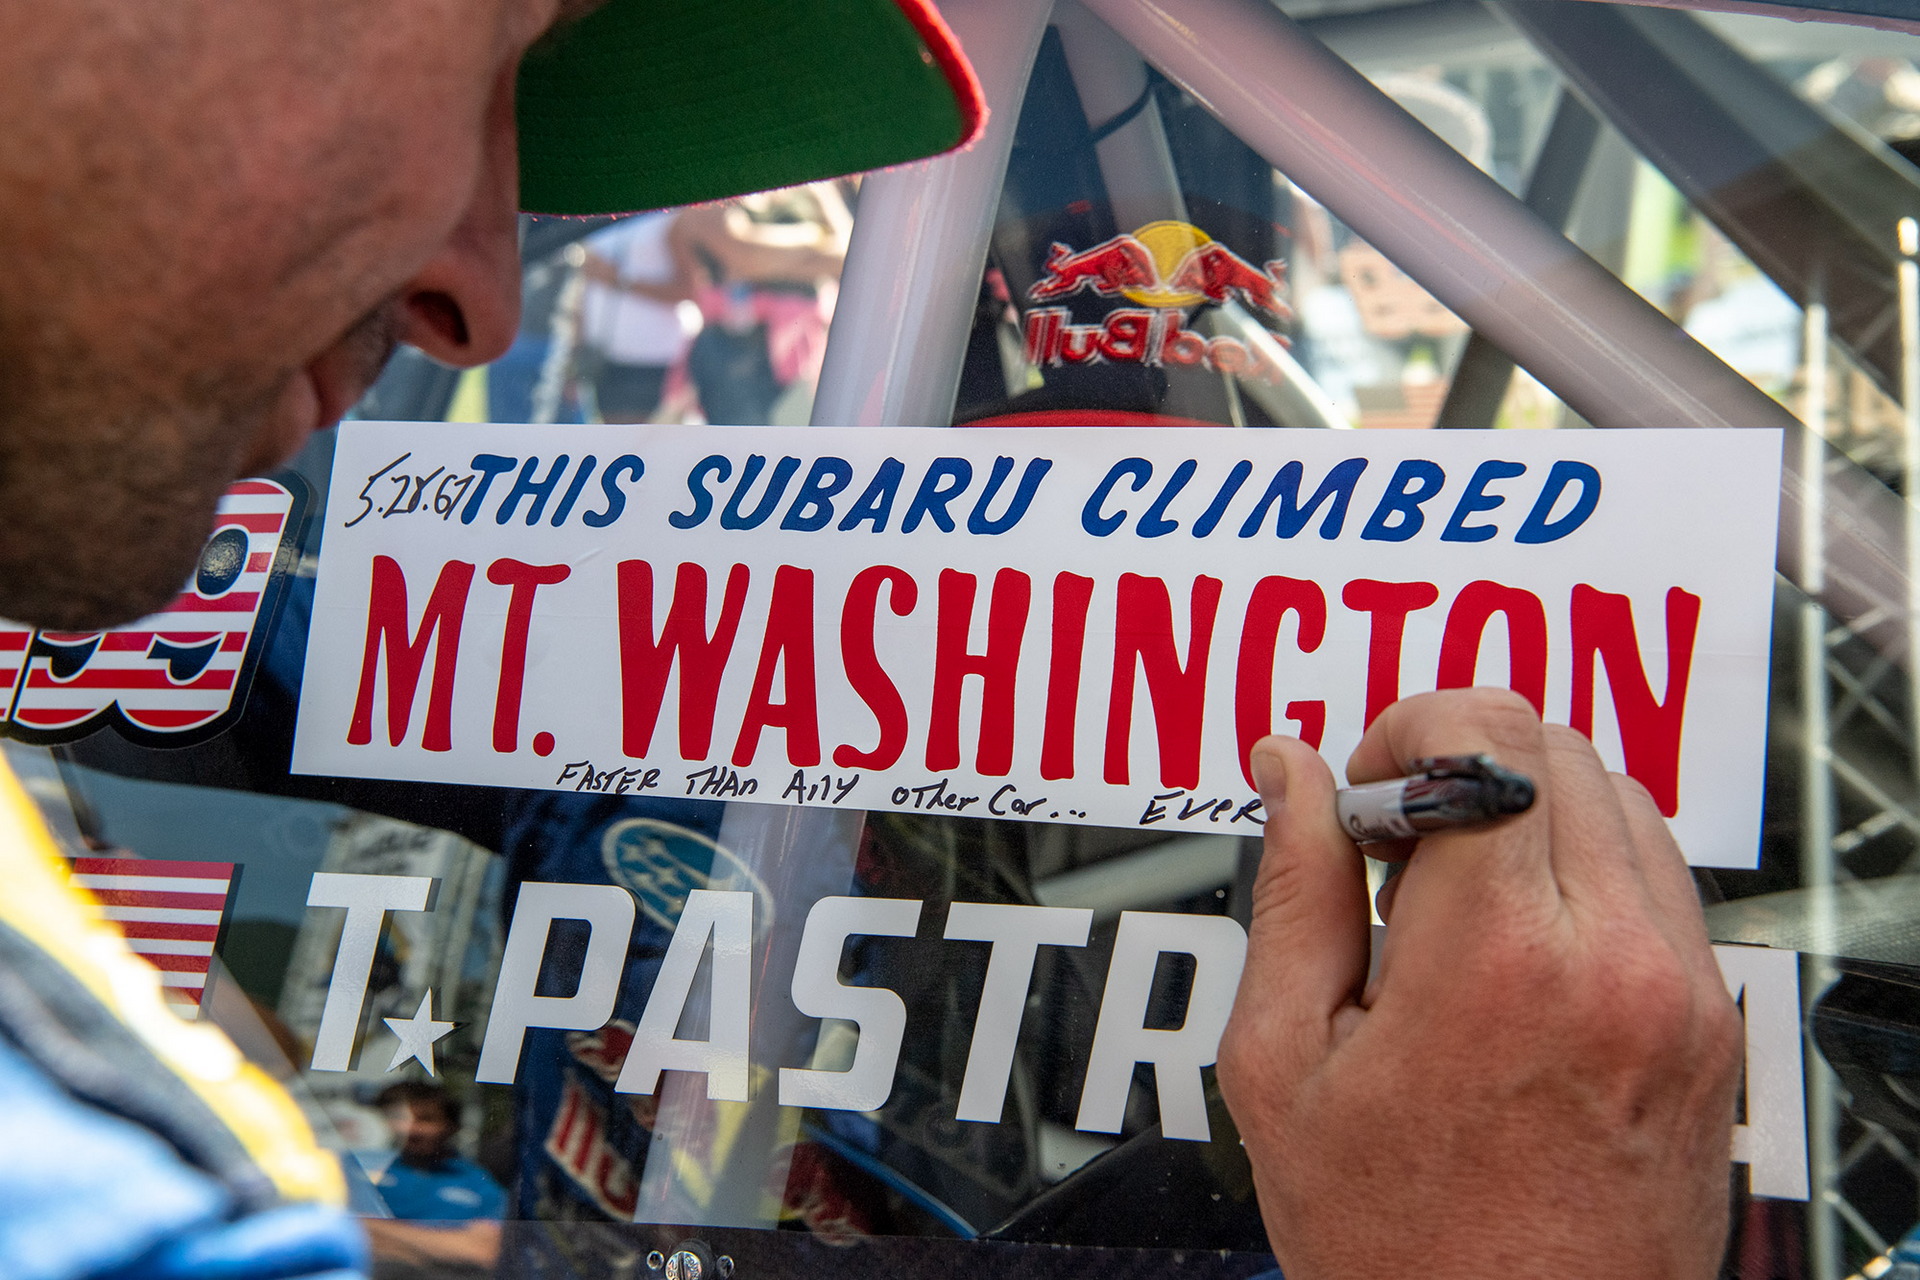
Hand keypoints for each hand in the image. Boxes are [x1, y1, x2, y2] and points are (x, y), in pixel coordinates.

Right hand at [1218, 688, 1740, 1278]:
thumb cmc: (1400, 1246)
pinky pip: (1659, 878)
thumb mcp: (1287, 1064)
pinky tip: (1513, 947)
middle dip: (1457, 762)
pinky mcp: (1711, 1028)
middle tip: (1389, 851)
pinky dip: (1582, 868)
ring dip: (1525, 808)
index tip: (1363, 792)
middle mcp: (1617, 960)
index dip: (1404, 730)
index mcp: (1499, 959)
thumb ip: (1295, 891)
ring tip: (1448, 905)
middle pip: (1553, 745)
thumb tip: (1290, 772)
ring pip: (1617, 797)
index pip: (1484, 734)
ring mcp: (1682, 994)